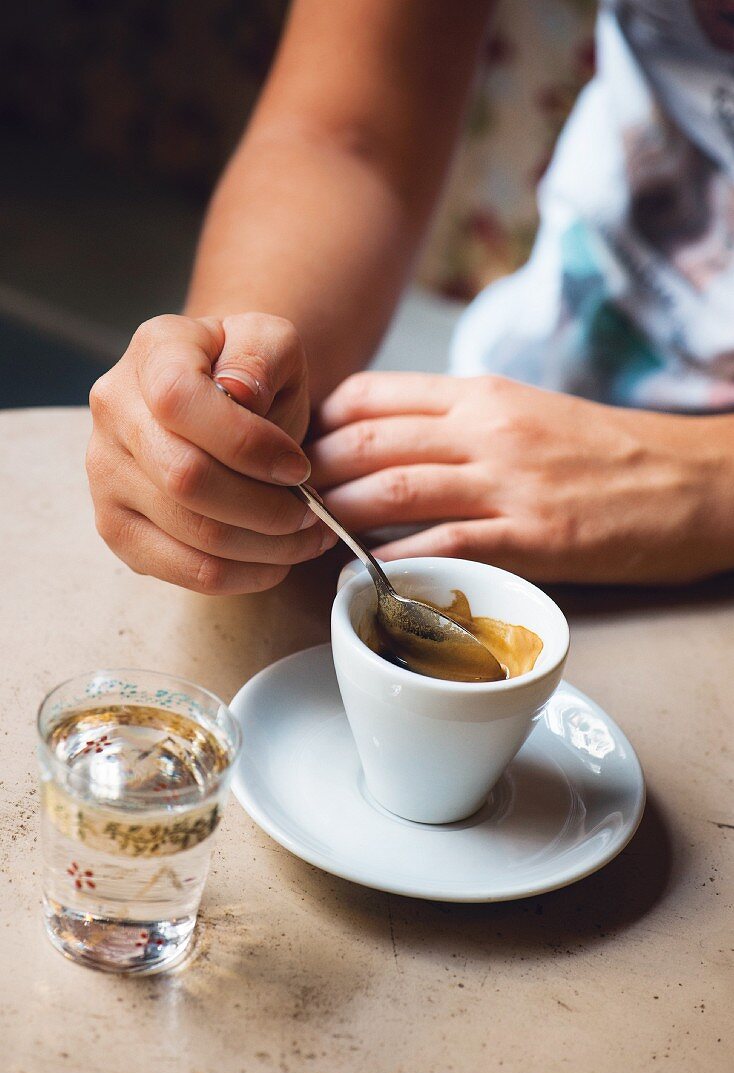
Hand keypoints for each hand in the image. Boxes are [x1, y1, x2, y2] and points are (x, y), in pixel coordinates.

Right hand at [87, 313, 335, 593]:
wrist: (222, 401)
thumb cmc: (251, 375)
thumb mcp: (271, 342)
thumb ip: (261, 356)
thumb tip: (241, 396)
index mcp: (153, 352)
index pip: (180, 402)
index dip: (246, 444)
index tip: (298, 467)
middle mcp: (114, 411)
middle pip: (185, 479)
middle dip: (266, 508)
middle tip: (312, 514)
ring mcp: (107, 474)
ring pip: (190, 533)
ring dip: (265, 547)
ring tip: (306, 539)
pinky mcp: (118, 527)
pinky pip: (182, 570)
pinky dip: (242, 575)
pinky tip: (275, 560)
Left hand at [308, 372, 731, 583]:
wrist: (691, 481)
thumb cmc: (605, 452)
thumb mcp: (526, 414)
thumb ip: (460, 425)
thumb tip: (392, 447)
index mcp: (482, 395)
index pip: (374, 393)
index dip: (321, 422)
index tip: (295, 450)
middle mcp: (486, 428)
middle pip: (370, 440)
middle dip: (314, 471)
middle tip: (282, 501)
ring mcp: (507, 481)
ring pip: (394, 488)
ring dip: (340, 516)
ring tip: (307, 536)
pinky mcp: (530, 535)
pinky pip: (445, 543)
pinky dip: (396, 560)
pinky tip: (363, 575)